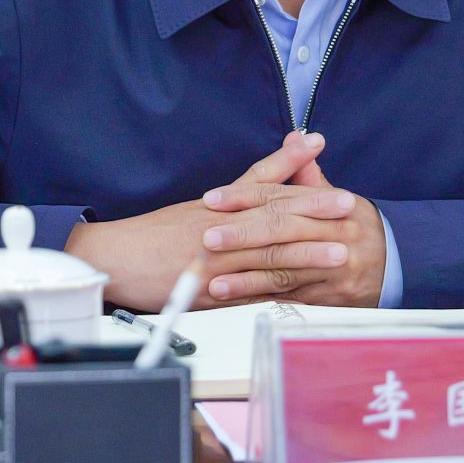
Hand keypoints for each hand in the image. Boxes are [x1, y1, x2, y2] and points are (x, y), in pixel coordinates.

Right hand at [64, 132, 358, 309]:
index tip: (338, 189)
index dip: (306, 191)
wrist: (114, 258)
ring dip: (305, 254)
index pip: (269, 193)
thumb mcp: (201, 206)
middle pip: (272, 218)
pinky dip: (275, 292)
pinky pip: (244, 292)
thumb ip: (247, 186)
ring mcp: (212, 261)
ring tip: (337, 256)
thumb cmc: (156, 234)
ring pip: (264, 255)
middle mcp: (219, 229)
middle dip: (314, 215)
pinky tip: (302, 296)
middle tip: (349, 212)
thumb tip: (279, 166)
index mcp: (220, 208)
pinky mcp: (203, 292)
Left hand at [200, 131, 386, 306]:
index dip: (245, 197)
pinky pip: (289, 295)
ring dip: (245, 275)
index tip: (213, 199)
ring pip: (284, 268)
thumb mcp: (340, 197)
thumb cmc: (362, 228)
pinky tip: (233, 297)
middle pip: (282, 231)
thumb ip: (310, 174)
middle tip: (209, 237)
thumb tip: (295, 137)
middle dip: (242, 234)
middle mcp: (334, 234)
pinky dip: (258, 296)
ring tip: (211, 277)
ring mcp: (333, 268)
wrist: (400, 265)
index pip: (282, 196)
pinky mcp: (330, 295)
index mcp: (333, 205)